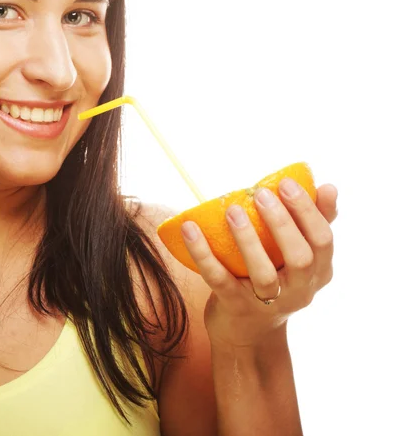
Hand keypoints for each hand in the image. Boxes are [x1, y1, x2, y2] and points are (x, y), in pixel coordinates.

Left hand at [180, 179, 337, 348]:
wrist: (248, 335)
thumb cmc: (274, 281)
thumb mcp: (297, 258)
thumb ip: (311, 223)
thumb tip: (328, 186)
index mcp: (318, 272)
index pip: (323, 240)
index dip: (309, 211)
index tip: (288, 182)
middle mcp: (299, 290)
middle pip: (300, 258)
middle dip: (282, 224)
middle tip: (262, 193)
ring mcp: (267, 302)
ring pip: (263, 274)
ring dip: (247, 240)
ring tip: (232, 211)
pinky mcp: (235, 307)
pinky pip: (218, 279)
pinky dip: (203, 253)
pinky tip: (189, 228)